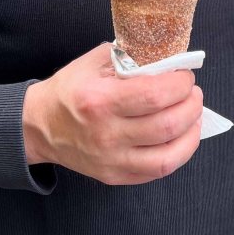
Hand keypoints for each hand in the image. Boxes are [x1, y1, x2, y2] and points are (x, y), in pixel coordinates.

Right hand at [22, 41, 202, 184]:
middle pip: (167, 125)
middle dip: (191, 105)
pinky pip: (158, 171)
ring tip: (194, 115)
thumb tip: (167, 59)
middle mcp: (107, 133)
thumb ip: (130, 57)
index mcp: (100, 99)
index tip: (185, 75)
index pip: (155, 96)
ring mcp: (111, 160)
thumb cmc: (70, 89)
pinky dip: (179, 153)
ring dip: (192, 132)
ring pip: (169, 155)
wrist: (40, 126)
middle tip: (193, 93)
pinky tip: (182, 137)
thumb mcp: (94, 62)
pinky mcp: (114, 176)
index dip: (180, 84)